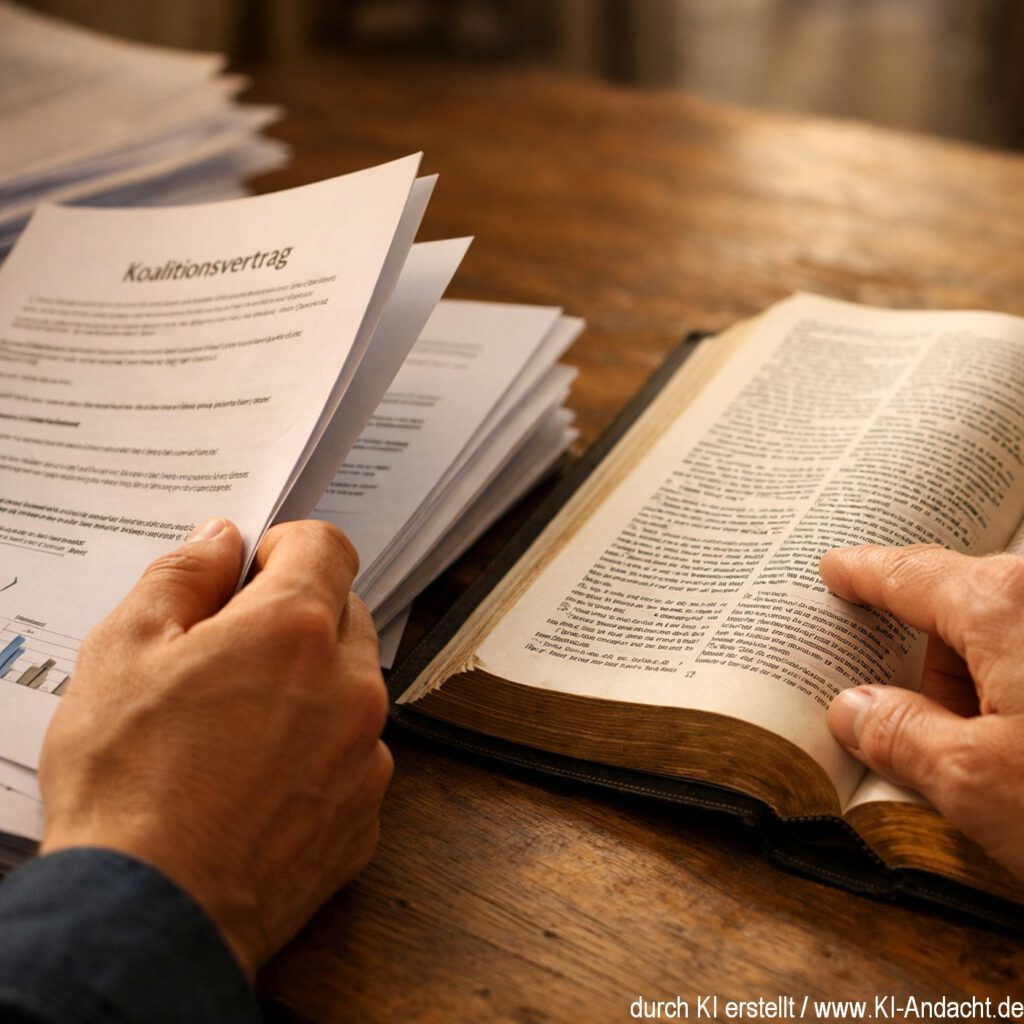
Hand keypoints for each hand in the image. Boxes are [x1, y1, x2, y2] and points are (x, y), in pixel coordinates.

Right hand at [38, 517, 392, 979]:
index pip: (328, 546)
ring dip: (311, 686)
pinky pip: (355, 754)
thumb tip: (220, 540)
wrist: (151, 913)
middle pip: (344, 615)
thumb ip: (182, 576)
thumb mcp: (124, 650)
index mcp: (296, 629)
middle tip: (231, 654)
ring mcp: (368, 753)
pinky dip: (320, 751)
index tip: (255, 570)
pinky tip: (260, 780)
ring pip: (353, 686)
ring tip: (239, 727)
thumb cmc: (128, 783)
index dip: (287, 547)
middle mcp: (351, 685)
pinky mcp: (367, 811)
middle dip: (296, 618)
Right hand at [822, 543, 1023, 877]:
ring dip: (997, 693)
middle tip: (923, 736)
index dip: (864, 575)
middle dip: (938, 669)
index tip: (838, 569)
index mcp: (1007, 604)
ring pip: (1018, 642)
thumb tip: (854, 710)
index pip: (910, 574)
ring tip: (1007, 773)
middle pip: (966, 613)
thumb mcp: (977, 785)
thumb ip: (900, 736)